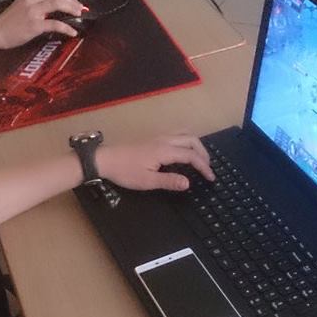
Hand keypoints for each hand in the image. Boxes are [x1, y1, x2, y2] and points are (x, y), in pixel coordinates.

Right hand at [0, 0, 85, 49]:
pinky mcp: (34, 24)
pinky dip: (66, 27)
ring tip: (79, 15)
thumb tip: (55, 7)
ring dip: (72, 9)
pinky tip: (72, 32)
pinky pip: (55, 24)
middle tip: (81, 8)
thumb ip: (37, 3)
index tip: (75, 1)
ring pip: (58, 4)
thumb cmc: (9, 22)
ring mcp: (33, 11)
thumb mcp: (23, 6)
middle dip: (73, 1)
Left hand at [96, 133, 214, 190]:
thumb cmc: (125, 171)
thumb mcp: (147, 181)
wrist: (105, 159)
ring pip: (184, 134)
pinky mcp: (153, 138)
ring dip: (196, 144)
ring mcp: (158, 136)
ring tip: (200, 158)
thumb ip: (169, 181)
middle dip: (204, 153)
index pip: (191, 156)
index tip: (211, 178)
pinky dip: (186, 141)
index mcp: (165, 150)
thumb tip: (188, 183)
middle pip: (192, 140)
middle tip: (208, 168)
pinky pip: (176, 134)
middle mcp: (164, 140)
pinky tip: (183, 151)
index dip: (204, 167)